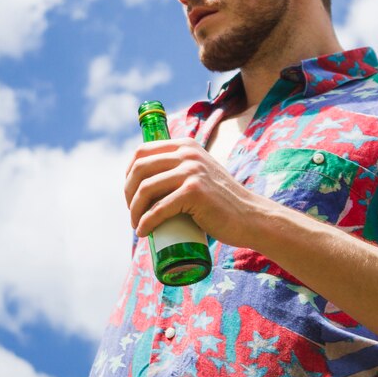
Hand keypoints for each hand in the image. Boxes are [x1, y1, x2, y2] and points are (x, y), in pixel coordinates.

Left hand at [125, 137, 262, 247]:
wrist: (249, 216)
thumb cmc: (220, 201)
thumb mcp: (199, 172)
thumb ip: (182, 167)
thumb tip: (146, 178)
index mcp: (185, 145)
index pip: (142, 151)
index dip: (128, 173)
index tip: (130, 192)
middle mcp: (187, 153)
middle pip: (140, 169)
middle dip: (128, 193)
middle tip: (133, 212)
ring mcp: (191, 171)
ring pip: (146, 189)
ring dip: (134, 211)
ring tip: (137, 225)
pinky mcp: (194, 192)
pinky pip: (159, 208)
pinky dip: (146, 222)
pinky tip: (143, 231)